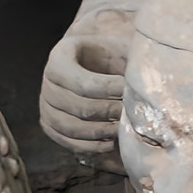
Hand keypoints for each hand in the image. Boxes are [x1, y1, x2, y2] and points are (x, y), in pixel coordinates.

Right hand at [39, 13, 134, 157]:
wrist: (96, 59)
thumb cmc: (112, 53)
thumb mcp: (121, 46)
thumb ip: (131, 58)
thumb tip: (146, 81)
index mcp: (60, 58)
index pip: (82, 82)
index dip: (109, 90)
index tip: (129, 90)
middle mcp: (48, 83)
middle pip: (77, 106)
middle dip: (108, 112)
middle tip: (131, 112)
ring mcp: (45, 105)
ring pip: (69, 127)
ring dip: (99, 131)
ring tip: (123, 129)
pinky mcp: (49, 125)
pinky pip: (65, 141)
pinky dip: (87, 146)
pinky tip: (109, 144)